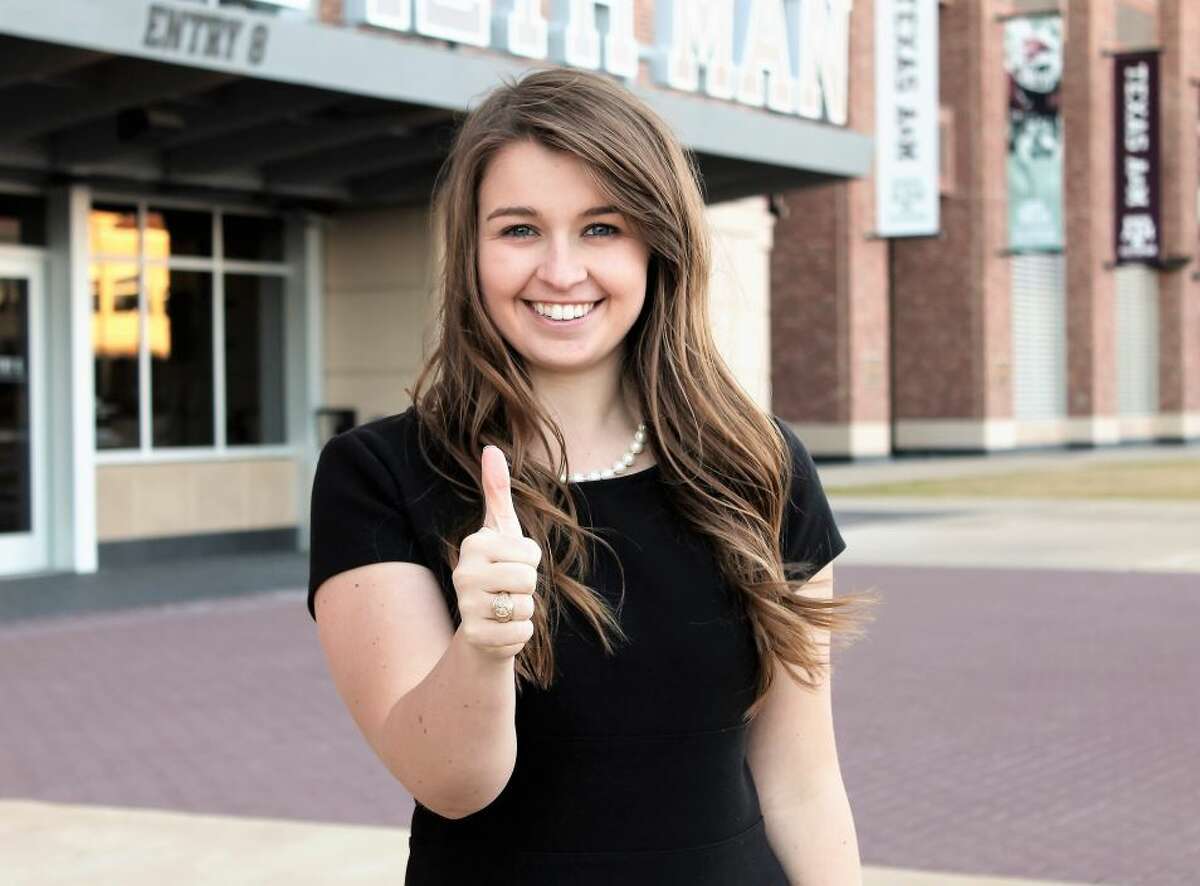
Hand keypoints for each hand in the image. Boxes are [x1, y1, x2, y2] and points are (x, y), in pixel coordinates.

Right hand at [451, 445, 541, 659]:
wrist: (483, 625)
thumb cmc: (498, 570)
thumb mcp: (500, 530)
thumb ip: (497, 490)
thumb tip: (491, 447)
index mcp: (474, 545)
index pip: (531, 553)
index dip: (530, 562)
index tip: (511, 564)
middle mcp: (463, 573)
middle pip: (528, 579)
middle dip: (528, 588)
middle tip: (509, 589)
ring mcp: (466, 606)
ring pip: (526, 607)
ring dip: (524, 612)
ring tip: (505, 609)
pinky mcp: (475, 637)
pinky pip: (521, 633)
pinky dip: (520, 634)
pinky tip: (502, 629)